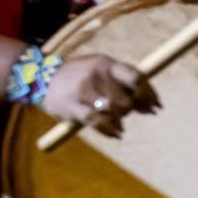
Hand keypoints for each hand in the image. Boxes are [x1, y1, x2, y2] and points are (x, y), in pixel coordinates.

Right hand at [44, 54, 160, 137]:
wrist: (40, 77)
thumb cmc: (79, 75)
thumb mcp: (101, 69)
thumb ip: (125, 83)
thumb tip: (153, 107)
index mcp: (106, 63)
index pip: (136, 77)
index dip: (150, 93)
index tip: (157, 106)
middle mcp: (97, 75)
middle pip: (126, 99)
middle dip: (130, 109)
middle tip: (124, 112)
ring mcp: (84, 90)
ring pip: (114, 111)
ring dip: (120, 120)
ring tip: (117, 123)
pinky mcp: (73, 107)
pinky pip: (98, 122)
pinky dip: (110, 130)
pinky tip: (117, 134)